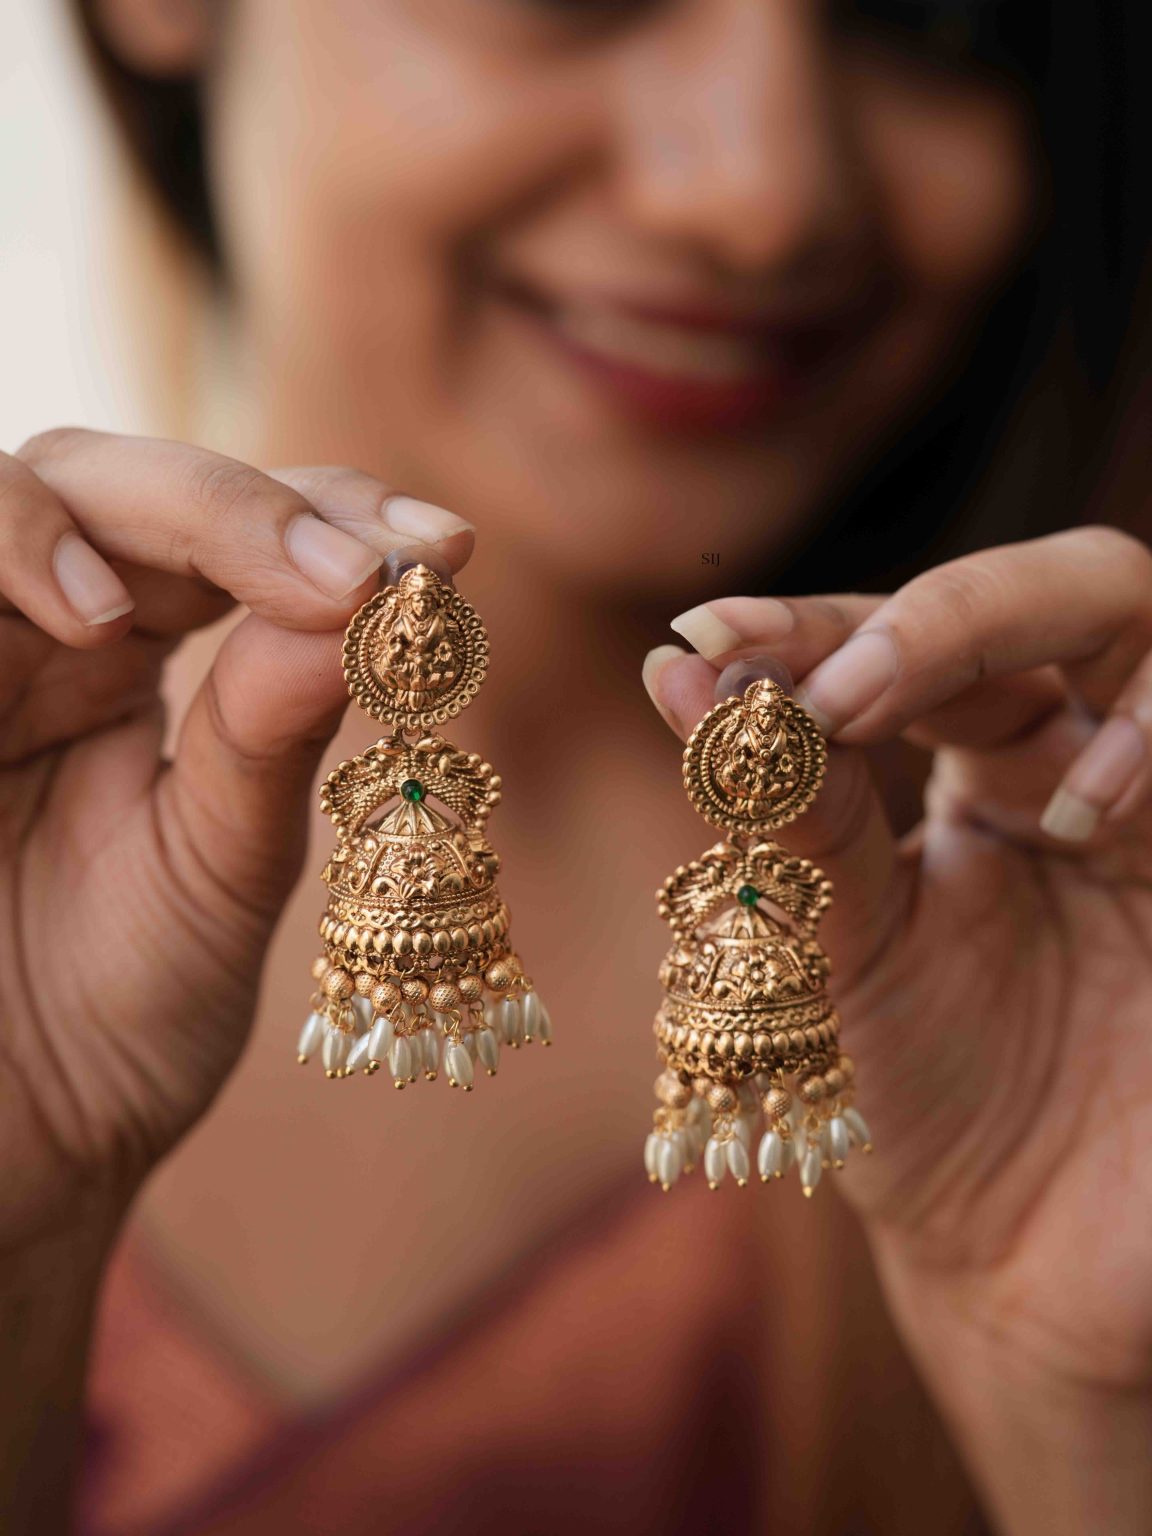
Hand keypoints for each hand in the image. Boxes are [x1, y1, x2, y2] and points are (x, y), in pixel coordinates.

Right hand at [0, 429, 472, 1249]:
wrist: (22, 1137)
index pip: (242, 535)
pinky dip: (11, 551)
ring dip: (128, 512)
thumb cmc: (121, 1013)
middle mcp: (57, 641)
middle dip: (243, 506)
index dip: (333, 513)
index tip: (441, 547)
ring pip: (25, 490)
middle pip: (127, 485)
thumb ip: (268, 737)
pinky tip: (89, 616)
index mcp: (144, 667)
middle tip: (356, 572)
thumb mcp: (222, 871)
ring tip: (218, 596)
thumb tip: (366, 597)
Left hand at [644, 526, 1151, 1533]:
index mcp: (967, 778)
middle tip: (827, 681)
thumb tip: (677, 669)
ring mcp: (1151, 815)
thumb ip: (786, 816)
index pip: (898, 645)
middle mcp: (1069, 771)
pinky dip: (1141, 748)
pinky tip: (1075, 814)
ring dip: (1013, 637)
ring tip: (898, 723)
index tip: (702, 634)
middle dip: (930, 615)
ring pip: (1135, 628)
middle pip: (1043, 598)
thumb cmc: (916, 1102)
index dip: (807, 625)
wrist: (1023, 1268)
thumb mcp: (832, 953)